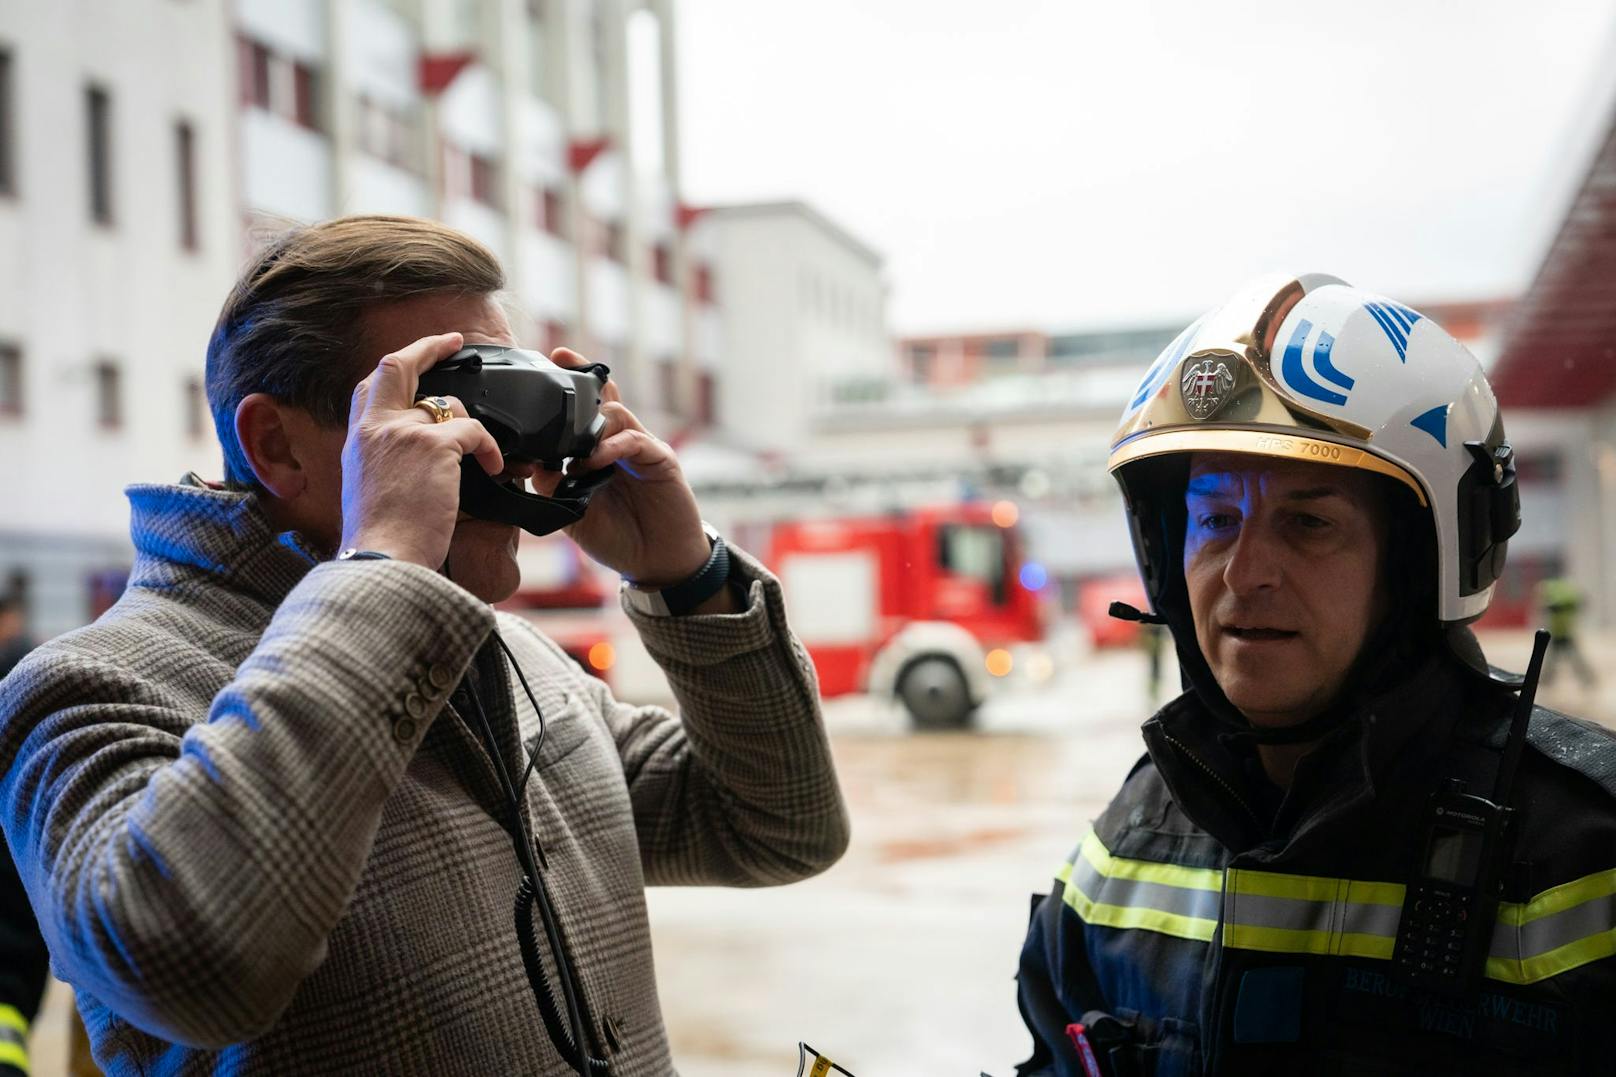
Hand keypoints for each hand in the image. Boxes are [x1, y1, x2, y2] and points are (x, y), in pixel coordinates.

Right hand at [338, 332, 502, 568]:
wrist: (384, 558)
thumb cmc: (383, 539)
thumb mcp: (370, 489)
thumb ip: (388, 461)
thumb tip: (418, 457)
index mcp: (358, 439)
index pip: (370, 384)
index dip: (398, 363)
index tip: (420, 353)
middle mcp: (375, 428)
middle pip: (397, 365)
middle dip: (428, 345)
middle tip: (455, 340)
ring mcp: (404, 433)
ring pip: (449, 407)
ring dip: (474, 429)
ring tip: (486, 458)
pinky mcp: (434, 446)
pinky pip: (474, 431)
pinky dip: (490, 448)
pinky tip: (496, 468)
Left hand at [547, 347, 711, 587]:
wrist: (657, 562)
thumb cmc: (618, 536)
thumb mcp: (574, 512)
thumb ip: (555, 486)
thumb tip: (530, 462)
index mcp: (599, 451)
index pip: (585, 410)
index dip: (571, 383)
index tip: (551, 360)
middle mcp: (620, 443)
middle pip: (602, 399)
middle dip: (582, 378)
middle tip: (561, 362)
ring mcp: (642, 448)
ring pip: (616, 414)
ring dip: (592, 425)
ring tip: (573, 451)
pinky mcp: (660, 460)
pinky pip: (634, 440)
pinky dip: (612, 447)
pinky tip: (594, 461)